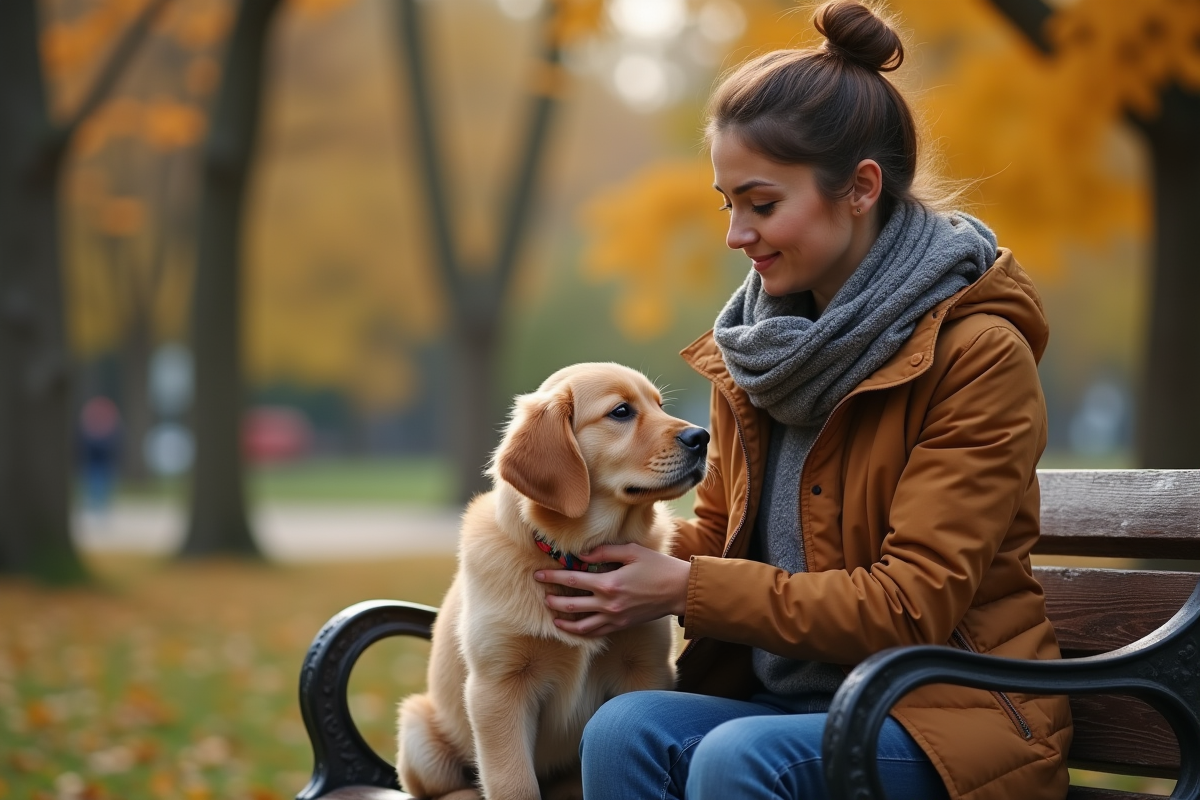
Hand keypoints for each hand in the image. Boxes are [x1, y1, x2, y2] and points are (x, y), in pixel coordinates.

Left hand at [533, 543, 690, 636]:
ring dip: (563, 621)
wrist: (679, 591)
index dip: (552, 577)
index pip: (572, 580)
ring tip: (553, 615)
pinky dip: (581, 632)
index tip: (538, 575)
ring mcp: (614, 618)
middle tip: (541, 595)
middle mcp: (608, 604)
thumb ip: (605, 552)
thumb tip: (581, 554)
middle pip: (570, 605)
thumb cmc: (658, 567)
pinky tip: (574, 627)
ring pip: (580, 625)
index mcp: (609, 583)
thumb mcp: (632, 551)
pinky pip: (596, 633)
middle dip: (552, 600)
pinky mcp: (621, 626)